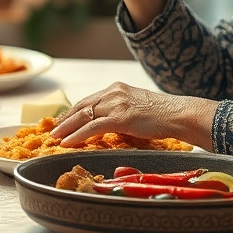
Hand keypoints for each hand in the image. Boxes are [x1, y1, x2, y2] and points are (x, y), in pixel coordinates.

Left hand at [50, 82, 216, 149]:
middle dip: (66, 119)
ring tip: (55, 137)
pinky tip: (67, 143)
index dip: (75, 111)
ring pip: (83, 116)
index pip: (90, 100)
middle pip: (82, 106)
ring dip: (66, 128)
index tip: (64, 119)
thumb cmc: (165, 115)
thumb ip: (123, 111)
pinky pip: (92, 127)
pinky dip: (77, 136)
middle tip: (53, 129)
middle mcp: (113, 92)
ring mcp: (116, 104)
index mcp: (117, 88)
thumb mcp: (139, 108)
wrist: (179, 115)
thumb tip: (113, 124)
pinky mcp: (119, 117)